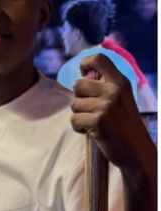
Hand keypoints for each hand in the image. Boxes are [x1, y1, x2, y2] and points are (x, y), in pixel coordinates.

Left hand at [71, 54, 152, 173]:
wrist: (137, 151)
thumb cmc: (124, 125)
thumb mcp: (120, 99)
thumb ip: (105, 87)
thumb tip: (82, 76)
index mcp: (121, 82)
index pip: (98, 59)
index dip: (85, 64)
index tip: (85, 75)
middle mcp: (114, 91)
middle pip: (77, 85)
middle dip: (79, 99)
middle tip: (92, 111)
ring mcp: (106, 106)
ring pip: (74, 104)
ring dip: (80, 115)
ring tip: (95, 123)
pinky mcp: (98, 121)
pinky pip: (74, 120)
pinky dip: (79, 128)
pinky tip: (91, 132)